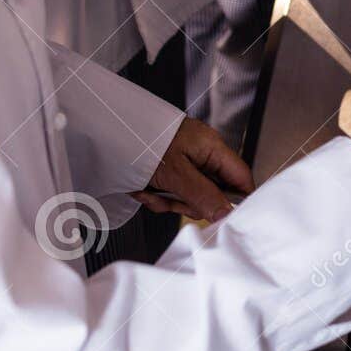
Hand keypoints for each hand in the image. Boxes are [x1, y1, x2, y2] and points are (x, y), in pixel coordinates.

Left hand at [134, 118, 253, 223]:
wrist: (108, 133)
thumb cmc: (144, 142)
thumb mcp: (176, 174)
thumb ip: (203, 195)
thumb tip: (227, 214)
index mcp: (213, 148)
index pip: (241, 178)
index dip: (236, 200)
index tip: (224, 217)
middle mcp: (202, 155)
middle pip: (213, 192)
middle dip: (190, 203)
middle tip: (172, 200)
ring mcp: (186, 163)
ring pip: (190, 196)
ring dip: (168, 201)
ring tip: (150, 192)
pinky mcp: (169, 170)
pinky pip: (172, 193)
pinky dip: (157, 196)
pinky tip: (144, 189)